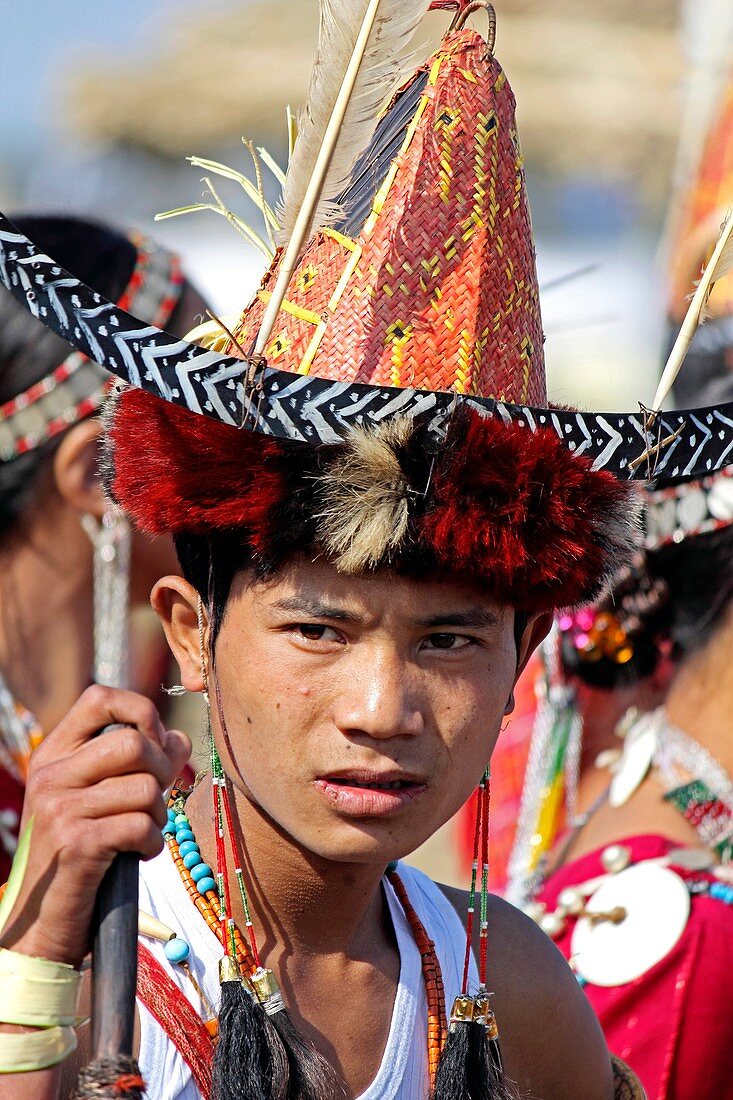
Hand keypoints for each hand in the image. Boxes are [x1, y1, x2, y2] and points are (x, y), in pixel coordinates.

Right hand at [0, 685, 189, 967]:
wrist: (40, 926)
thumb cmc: (79, 857)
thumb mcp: (99, 801)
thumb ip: (138, 765)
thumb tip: (178, 738)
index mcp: (53, 755)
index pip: (100, 698)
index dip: (140, 711)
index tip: (155, 741)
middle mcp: (50, 775)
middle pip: (134, 742)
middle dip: (162, 770)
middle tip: (156, 798)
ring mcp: (60, 810)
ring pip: (145, 787)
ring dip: (159, 815)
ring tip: (142, 833)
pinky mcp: (77, 846)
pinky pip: (142, 826)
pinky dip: (153, 843)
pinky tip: (137, 854)